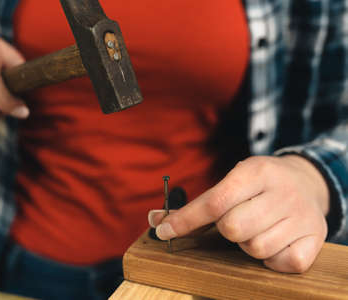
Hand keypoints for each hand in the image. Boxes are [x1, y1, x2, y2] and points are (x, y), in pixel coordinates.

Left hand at [149, 155, 329, 272]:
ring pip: (255, 248)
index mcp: (256, 172)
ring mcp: (302, 215)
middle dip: (226, 230)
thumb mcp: (230, 181)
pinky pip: (282, 262)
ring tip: (258, 227)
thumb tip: (154, 220)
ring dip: (248, 244)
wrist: (307, 182)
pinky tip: (276, 241)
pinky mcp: (316, 236)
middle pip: (233, 228)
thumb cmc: (258, 185)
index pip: (214, 202)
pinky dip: (273, 258)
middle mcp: (282, 191)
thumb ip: (195, 205)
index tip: (164, 232)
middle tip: (236, 219)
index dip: (186, 220)